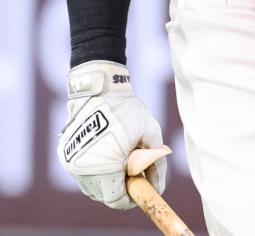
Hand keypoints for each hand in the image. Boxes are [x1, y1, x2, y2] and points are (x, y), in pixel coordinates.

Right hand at [57, 61, 166, 209]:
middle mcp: (83, 169)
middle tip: (133, 174)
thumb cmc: (127, 109)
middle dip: (120, 187)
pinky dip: (95, 169)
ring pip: (92, 184)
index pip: (116, 199)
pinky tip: (107, 154)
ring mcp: (71, 163)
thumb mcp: (149, 133)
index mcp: (104, 167)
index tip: (140, 189)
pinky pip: (82, 171)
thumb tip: (157, 183)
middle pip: (103, 194)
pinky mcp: (65, 154)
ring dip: (107, 180)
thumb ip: (155, 161)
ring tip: (121, 161)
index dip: (130, 197)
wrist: (99, 87)